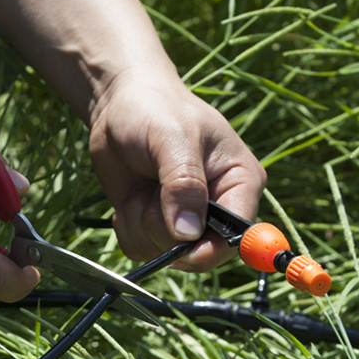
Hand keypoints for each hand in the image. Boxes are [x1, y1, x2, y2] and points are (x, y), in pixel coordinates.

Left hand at [88, 70, 266, 270]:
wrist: (117, 106)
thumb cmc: (154, 109)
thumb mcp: (172, 138)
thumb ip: (183, 184)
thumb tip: (188, 233)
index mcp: (240, 183)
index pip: (238, 235)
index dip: (209, 248)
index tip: (180, 244)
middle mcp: (218, 208)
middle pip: (198, 253)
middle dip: (165, 228)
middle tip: (152, 190)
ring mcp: (186, 220)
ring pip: (163, 253)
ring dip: (141, 223)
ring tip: (142, 186)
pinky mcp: (157, 226)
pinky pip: (140, 249)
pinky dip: (128, 227)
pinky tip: (131, 197)